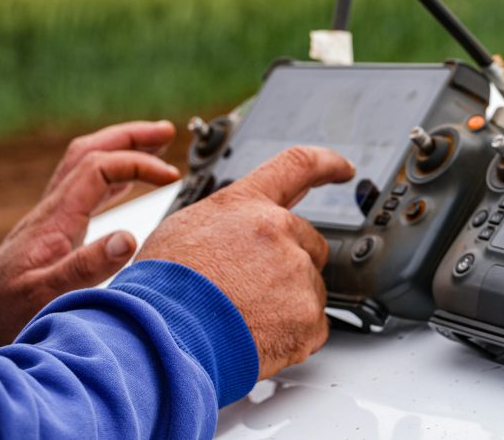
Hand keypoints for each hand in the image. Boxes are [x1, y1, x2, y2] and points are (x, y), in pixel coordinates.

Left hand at [0, 120, 179, 344]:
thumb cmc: (7, 311)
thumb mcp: (46, 296)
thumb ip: (87, 267)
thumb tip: (129, 237)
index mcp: (56, 218)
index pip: (100, 167)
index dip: (139, 164)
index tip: (173, 177)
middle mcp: (53, 209)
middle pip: (90, 153)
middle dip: (130, 137)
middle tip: (166, 132)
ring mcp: (53, 217)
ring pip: (87, 165)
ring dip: (122, 149)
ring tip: (156, 145)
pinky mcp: (55, 229)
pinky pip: (87, 187)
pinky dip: (114, 175)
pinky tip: (129, 184)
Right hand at [136, 146, 353, 378]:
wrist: (159, 339)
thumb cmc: (160, 291)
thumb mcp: (182, 231)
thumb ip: (226, 223)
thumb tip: (237, 231)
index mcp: (245, 205)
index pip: (297, 166)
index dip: (326, 164)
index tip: (344, 169)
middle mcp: (276, 231)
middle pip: (309, 242)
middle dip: (290, 265)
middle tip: (252, 291)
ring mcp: (295, 273)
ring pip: (309, 287)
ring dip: (287, 304)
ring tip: (241, 319)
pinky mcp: (306, 316)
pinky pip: (312, 327)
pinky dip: (291, 337)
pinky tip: (256, 338)